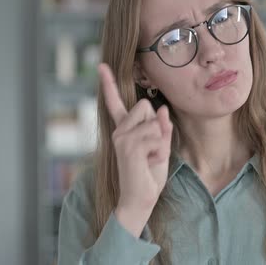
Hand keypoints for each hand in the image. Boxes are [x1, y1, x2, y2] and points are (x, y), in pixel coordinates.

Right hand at [98, 63, 172, 236]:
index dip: (109, 83)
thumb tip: (162, 109)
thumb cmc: (150, 174)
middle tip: (151, 150)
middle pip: (147, 107)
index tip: (102, 65)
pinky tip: (148, 163)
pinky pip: (156, 136)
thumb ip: (161, 127)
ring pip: (155, 123)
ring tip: (150, 159)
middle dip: (158, 126)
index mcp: (125, 129)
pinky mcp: (128, 146)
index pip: (115, 103)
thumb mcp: (161, 146)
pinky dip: (160, 150)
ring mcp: (122, 138)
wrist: (141, 199)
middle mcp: (120, 130)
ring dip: (161, 143)